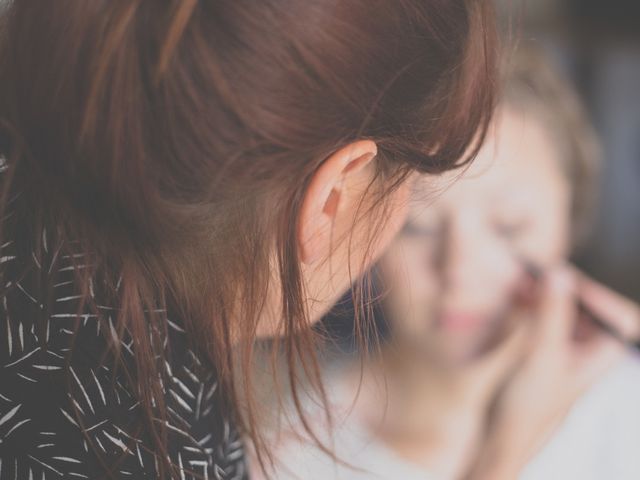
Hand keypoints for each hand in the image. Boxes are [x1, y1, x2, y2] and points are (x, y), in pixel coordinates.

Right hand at [464, 266, 629, 479]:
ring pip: (560, 308)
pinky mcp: (541, 348)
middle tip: (533, 273)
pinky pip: (541, 316)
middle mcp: (587, 349)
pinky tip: (514, 294)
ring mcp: (563, 348)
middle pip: (584, 306)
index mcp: (601, 356)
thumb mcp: (540, 355)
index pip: (614, 313)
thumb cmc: (527, 404)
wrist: (500, 434)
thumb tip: (561, 273)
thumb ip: (552, 313)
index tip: (560, 278)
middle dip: (559, 287)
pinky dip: (529, 303)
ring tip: (520, 280)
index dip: (591, 293)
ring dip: (541, 292)